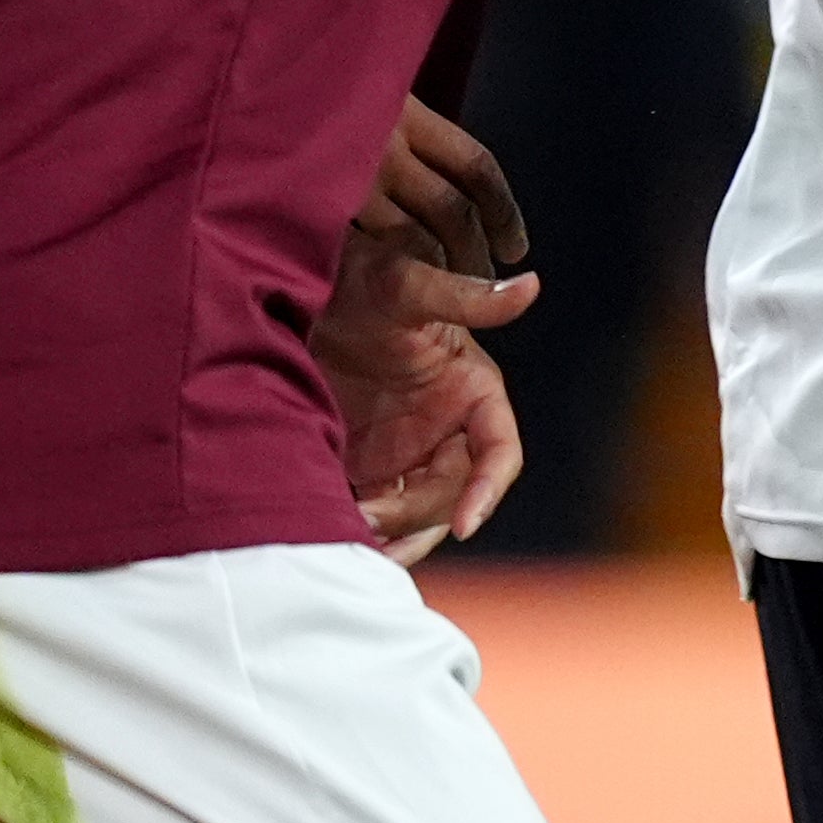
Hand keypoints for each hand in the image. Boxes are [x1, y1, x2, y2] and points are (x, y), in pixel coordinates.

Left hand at [318, 106, 541, 560]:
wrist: (291, 298)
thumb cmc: (360, 282)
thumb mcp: (406, 288)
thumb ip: (466, 296)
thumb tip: (531, 284)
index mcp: (473, 392)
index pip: (499, 452)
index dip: (488, 490)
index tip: (466, 524)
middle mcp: (448, 429)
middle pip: (452, 495)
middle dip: (415, 516)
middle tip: (365, 519)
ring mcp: (409, 452)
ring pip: (416, 515)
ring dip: (390, 534)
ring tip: (350, 539)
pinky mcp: (371, 468)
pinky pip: (378, 514)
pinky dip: (365, 532)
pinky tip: (334, 537)